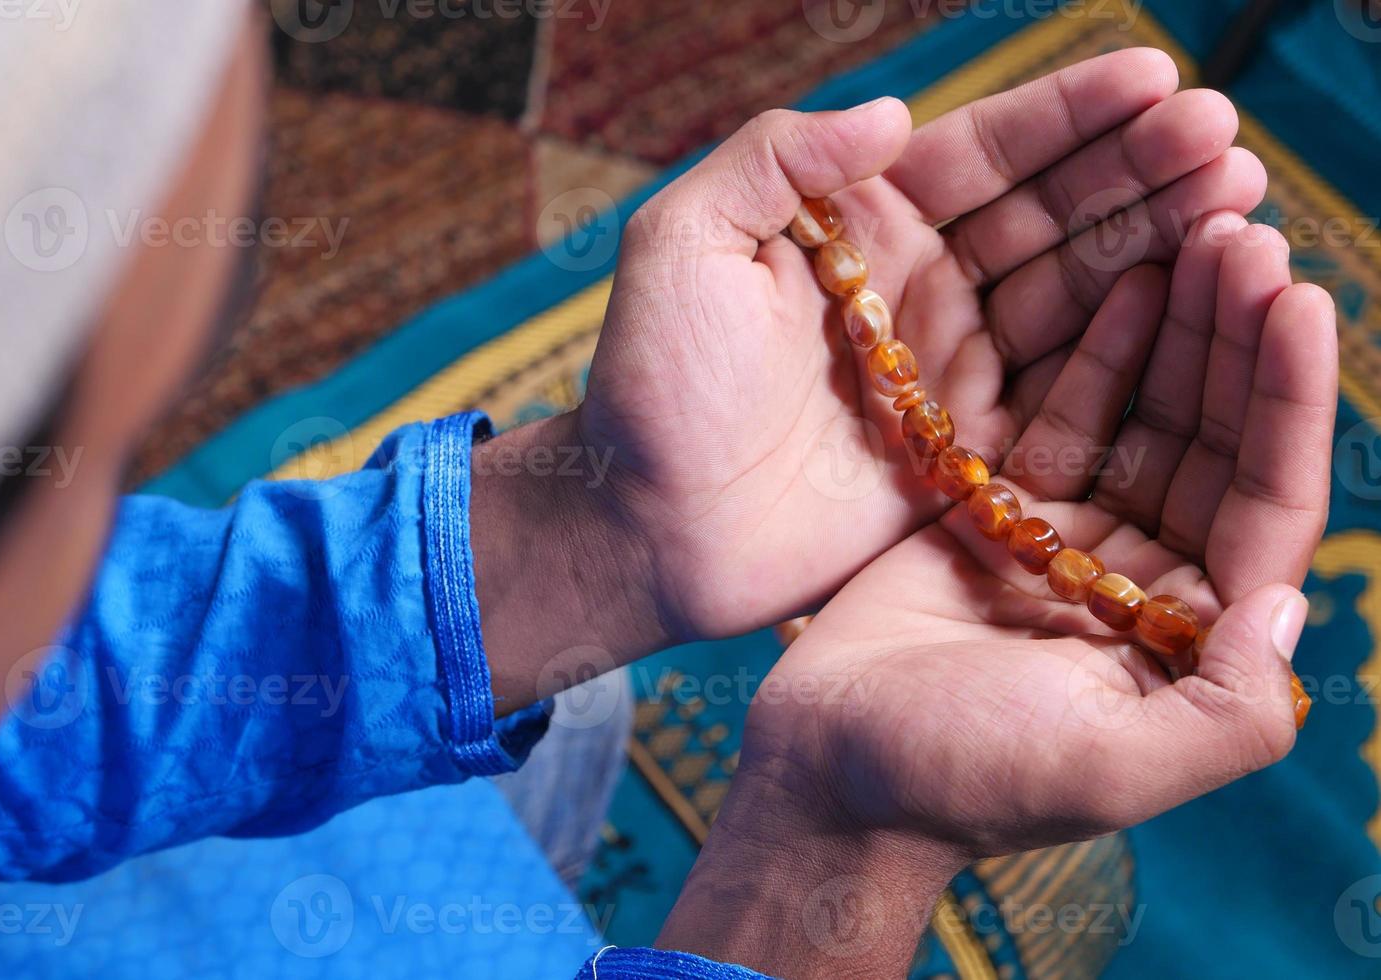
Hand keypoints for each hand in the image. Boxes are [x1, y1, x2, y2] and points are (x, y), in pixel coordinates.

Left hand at [575, 47, 1263, 648]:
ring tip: (1238, 205)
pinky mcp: (966, 450)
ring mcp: (947, 370)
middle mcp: (915, 288)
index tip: (1155, 79)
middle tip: (1223, 139)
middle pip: (1047, 215)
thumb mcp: (681, 243)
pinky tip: (1190, 312)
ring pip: (1072, 294)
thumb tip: (895, 112)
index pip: (981, 153)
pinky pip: (1062, 393)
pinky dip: (1128, 355)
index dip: (1067, 117)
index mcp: (855, 227)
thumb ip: (776, 161)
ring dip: (1154, 248)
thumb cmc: (650, 385)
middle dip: (1137, 172)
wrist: (643, 526)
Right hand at [657, 218, 1336, 976]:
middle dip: (1237, 338)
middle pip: (1215, 439)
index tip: (1299, 298)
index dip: (1290, 399)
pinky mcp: (1002, 510)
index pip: (1267, 500)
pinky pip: (1065, 414)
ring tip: (1201, 228)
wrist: (830, 770)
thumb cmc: (963, 777)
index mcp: (1193, 638)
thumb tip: (1292, 602)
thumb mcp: (1111, 768)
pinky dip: (1098, 348)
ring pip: (1147, 413)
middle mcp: (1149, 581)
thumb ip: (1231, 710)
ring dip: (1180, 324)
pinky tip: (1126, 276)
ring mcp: (1075, 539)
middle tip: (1243, 232)